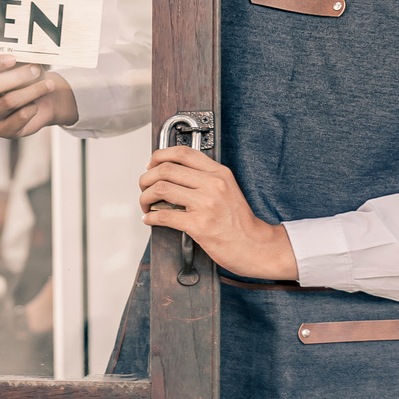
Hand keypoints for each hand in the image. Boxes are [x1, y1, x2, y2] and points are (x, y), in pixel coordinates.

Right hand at [0, 54, 79, 138]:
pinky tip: (36, 105)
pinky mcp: (2, 131)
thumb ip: (22, 60)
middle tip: (36, 69)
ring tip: (49, 84)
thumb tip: (30, 54)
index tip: (13, 58)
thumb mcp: (25, 66)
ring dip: (33, 91)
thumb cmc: (29, 80)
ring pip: (9, 101)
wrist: (43, 102)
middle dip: (16, 77)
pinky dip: (33, 108)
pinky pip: (20, 117)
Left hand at [137, 146, 298, 280]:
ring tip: (145, 203)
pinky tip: (149, 219)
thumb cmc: (239, 221)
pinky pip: (164, 216)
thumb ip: (205, 178)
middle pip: (166, 169)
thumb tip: (173, 174)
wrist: (255, 245)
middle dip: (146, 178)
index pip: (182, 153)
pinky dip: (150, 217)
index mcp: (219, 173)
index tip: (151, 164)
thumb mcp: (228, 188)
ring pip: (161, 189)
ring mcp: (206, 205)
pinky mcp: (199, 225)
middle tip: (143, 186)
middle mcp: (213, 185)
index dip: (159, 156)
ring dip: (145, 196)